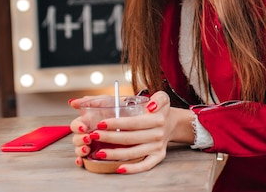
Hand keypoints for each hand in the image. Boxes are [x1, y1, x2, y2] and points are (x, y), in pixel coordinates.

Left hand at [68, 91, 191, 173]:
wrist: (172, 123)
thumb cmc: (159, 109)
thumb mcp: (162, 97)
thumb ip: (156, 97)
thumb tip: (149, 106)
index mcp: (158, 118)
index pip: (133, 122)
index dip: (116, 124)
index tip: (100, 124)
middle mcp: (158, 134)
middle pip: (130, 138)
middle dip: (109, 138)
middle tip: (93, 135)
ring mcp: (158, 146)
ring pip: (134, 153)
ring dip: (115, 154)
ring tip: (99, 152)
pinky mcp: (158, 156)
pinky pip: (145, 165)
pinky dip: (133, 168)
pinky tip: (119, 168)